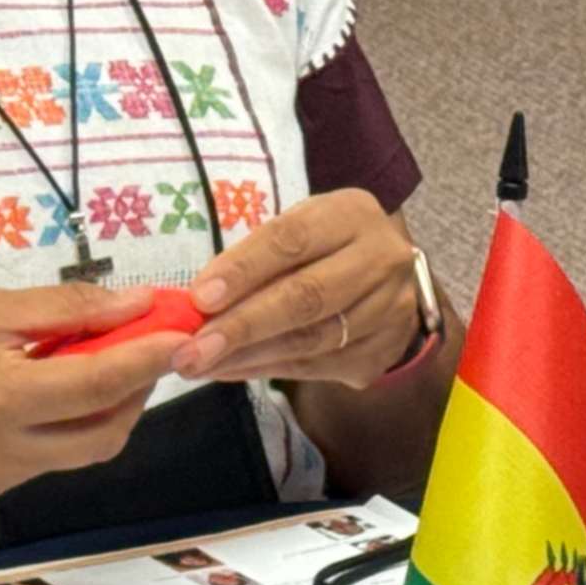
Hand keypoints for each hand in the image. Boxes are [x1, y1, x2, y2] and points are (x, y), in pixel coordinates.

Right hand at [0, 284, 181, 500]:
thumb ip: (71, 310)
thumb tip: (138, 305)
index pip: (101, 383)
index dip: (150, 357)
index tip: (184, 333)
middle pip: (105, 433)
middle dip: (136, 389)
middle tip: (145, 344)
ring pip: (80, 450)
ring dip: (104, 407)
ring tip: (96, 357)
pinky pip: (48, 458)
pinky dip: (66, 423)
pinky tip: (53, 387)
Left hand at [176, 190, 432, 384]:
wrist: (384, 274)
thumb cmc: (323, 246)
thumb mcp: (296, 229)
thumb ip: (256, 258)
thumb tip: (199, 302)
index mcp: (354, 214)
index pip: (293, 240)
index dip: (244, 270)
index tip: (199, 298)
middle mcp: (383, 259)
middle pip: (308, 296)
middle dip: (244, 325)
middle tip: (194, 349)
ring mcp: (391, 308)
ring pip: (314, 339)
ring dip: (251, 356)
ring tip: (205, 364)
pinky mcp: (385, 349)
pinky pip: (321, 366)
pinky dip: (270, 371)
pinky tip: (234, 370)